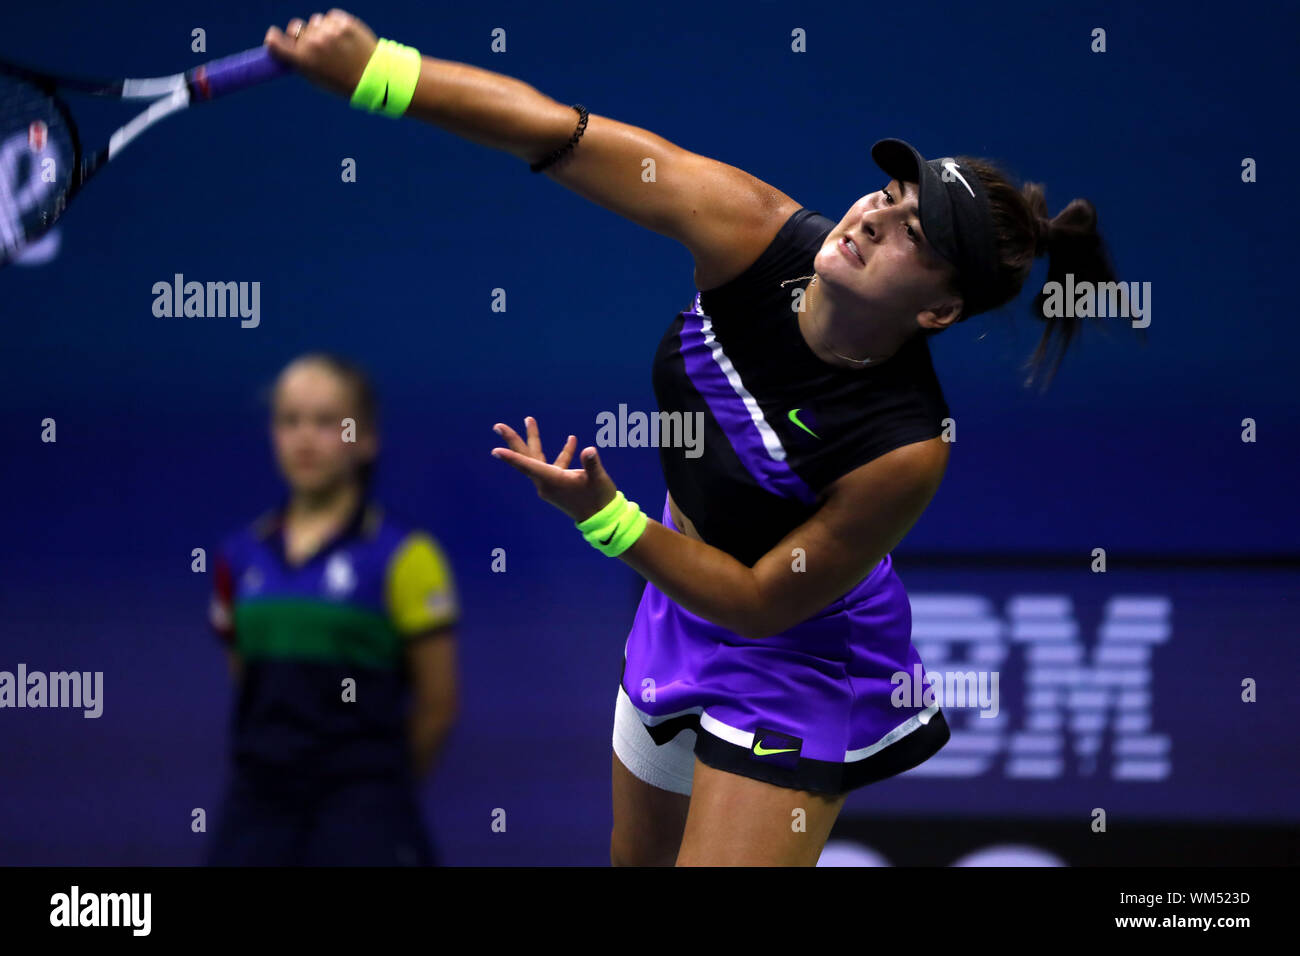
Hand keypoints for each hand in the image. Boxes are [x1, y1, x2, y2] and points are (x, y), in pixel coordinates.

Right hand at [265, 9, 377, 96]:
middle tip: (315, 44)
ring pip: (315, 21)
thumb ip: (299, 60)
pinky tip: (344, 38)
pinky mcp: (343, 22)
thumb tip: (288, 44)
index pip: (274, 40)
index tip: (275, 36)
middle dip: (303, 34)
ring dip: (321, 29)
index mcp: (302, 59)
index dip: (273, 36)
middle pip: (297, 27)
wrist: (372, 78)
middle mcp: (313, 43)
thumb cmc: (341, 81)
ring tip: (336, 45)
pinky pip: (331, 17)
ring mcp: (328, 31)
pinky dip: (335, 25)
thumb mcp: (315, 77)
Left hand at [491, 416, 618, 522]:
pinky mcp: (557, 484)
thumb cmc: (599, 499)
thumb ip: (592, 464)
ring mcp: (550, 483)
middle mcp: (546, 482)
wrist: (602, 518)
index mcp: (552, 480)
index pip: (528, 466)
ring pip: (537, 458)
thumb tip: (589, 450)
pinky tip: (571, 439)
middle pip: (526, 458)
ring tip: (529, 420)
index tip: (496, 451)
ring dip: (534, 439)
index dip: (512, 458)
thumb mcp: (598, 480)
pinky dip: (562, 452)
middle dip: (513, 441)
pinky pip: (553, 464)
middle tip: (498, 426)